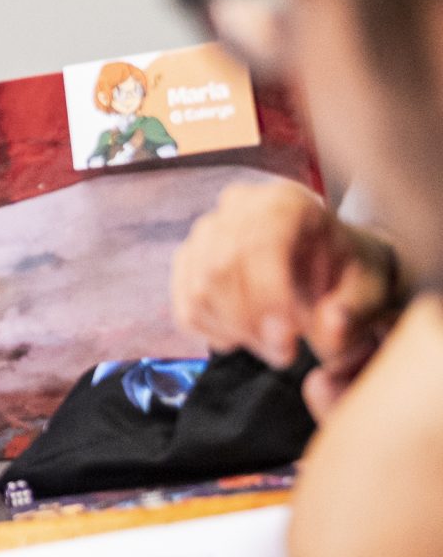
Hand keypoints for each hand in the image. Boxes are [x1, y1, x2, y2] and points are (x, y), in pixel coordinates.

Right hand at [172, 179, 401, 412]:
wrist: (327, 264)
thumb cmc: (350, 273)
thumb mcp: (370, 289)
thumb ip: (355, 311)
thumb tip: (330, 329)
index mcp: (286, 201)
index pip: (259, 243)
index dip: (268, 296)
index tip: (291, 341)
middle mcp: (237, 206)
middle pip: (221, 267)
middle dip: (250, 323)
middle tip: (285, 354)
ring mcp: (207, 230)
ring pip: (199, 288)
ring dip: (234, 331)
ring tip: (272, 348)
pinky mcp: (188, 259)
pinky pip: (186, 304)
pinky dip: (212, 332)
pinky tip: (246, 339)